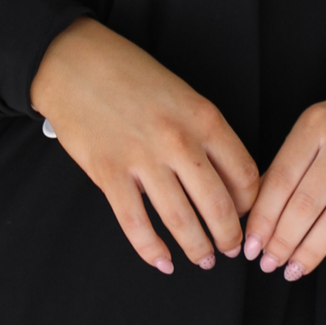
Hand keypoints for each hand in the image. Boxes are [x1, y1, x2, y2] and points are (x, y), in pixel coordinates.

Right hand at [30, 17, 259, 273]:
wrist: (74, 63)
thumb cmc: (130, 74)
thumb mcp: (182, 93)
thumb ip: (204, 132)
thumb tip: (226, 177)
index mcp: (204, 117)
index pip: (244, 174)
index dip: (251, 204)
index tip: (246, 215)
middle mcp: (178, 140)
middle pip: (219, 205)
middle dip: (229, 236)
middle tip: (231, 249)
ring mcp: (142, 159)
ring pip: (181, 220)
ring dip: (197, 247)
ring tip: (203, 259)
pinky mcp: (108, 174)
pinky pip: (136, 223)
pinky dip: (152, 250)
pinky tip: (163, 261)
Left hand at [242, 81, 325, 280]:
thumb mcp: (319, 128)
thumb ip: (289, 164)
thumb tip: (254, 212)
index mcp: (316, 124)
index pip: (281, 180)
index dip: (262, 219)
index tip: (250, 247)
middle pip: (306, 203)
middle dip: (283, 242)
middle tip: (269, 264)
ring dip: (312, 252)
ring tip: (295, 271)